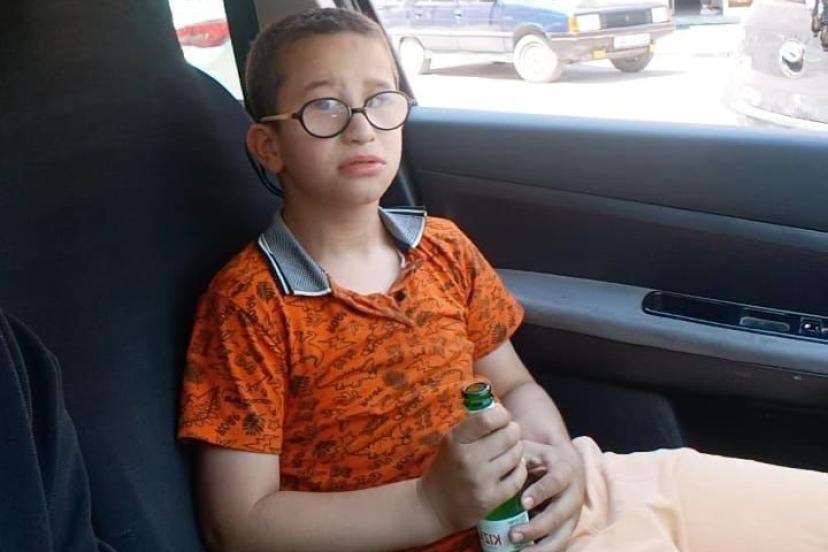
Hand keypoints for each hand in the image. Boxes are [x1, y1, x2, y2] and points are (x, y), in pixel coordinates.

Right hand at [418, 405, 527, 532]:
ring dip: (517, 450)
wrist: (435, 505)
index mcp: (456, 440)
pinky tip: (513, 467)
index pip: (487, 419)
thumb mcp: (452, 441)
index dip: (502, 415)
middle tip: (510, 434)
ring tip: (510, 450)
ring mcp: (480, 480)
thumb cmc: (448, 466)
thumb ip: (474, 426)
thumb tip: (501, 408)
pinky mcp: (491, 499)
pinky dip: (519, 469)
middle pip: (508, 435)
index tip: (503, 418)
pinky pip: (518, 477)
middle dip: (514, 431)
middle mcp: (468, 459)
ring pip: (516, 455)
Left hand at [511, 440, 585, 551]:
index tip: (523, 502)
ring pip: (563, 535)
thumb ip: (519, 458)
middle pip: (560, 514)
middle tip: (514, 534)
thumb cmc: (540, 457)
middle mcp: (573, 494)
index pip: (556, 481)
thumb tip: (503, 465)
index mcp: (565, 471)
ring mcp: (573, 514)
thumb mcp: (532, 450)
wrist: (564, 465)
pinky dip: (545, 551)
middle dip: (538, 527)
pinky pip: (560, 544)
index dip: (541, 492)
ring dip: (542, 547)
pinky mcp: (568, 528)